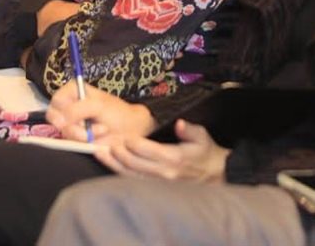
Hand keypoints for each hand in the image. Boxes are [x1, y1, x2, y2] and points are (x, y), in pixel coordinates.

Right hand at [46, 81, 153, 141]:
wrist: (130, 130)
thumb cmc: (116, 113)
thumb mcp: (98, 106)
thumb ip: (76, 110)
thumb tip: (59, 121)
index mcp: (72, 91)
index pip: (56, 101)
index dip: (61, 112)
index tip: (73, 120)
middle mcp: (69, 106)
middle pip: (56, 119)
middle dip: (73, 127)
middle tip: (90, 128)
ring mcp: (71, 123)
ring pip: (64, 133)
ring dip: (82, 135)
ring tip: (101, 130)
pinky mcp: (75, 137)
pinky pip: (71, 142)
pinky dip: (84, 142)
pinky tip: (96, 138)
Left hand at [97, 121, 229, 183]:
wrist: (215, 174)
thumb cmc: (206, 153)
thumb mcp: (202, 136)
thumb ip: (189, 130)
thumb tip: (179, 124)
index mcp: (174, 158)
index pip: (146, 150)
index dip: (131, 142)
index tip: (123, 135)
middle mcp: (164, 173)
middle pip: (133, 163)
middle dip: (117, 152)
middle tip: (105, 142)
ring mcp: (158, 183)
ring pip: (130, 175)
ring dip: (113, 163)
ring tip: (99, 153)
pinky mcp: (155, 188)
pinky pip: (134, 182)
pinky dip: (119, 173)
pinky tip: (111, 165)